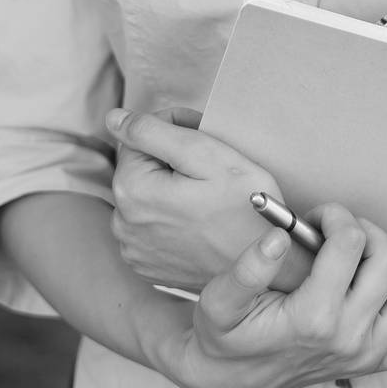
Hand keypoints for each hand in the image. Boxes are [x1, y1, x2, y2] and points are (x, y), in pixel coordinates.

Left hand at [106, 107, 311, 294]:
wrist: (272, 269)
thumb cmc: (247, 208)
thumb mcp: (206, 154)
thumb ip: (154, 132)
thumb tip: (114, 119)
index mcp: (132, 191)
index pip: (138, 136)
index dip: (174, 127)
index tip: (205, 136)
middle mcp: (122, 224)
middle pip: (141, 167)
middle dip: (171, 158)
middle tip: (211, 165)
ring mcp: (134, 250)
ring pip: (146, 195)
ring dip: (170, 187)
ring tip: (207, 194)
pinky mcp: (147, 265)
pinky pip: (150, 225)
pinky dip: (170, 216)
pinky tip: (199, 219)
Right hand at [170, 203, 386, 387]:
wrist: (230, 379)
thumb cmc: (225, 336)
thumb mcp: (220, 301)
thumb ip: (247, 270)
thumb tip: (279, 238)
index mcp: (314, 319)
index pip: (350, 243)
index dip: (334, 216)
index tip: (315, 219)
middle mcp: (350, 339)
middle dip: (367, 232)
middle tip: (340, 232)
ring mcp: (369, 356)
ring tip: (369, 253)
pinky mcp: (377, 365)